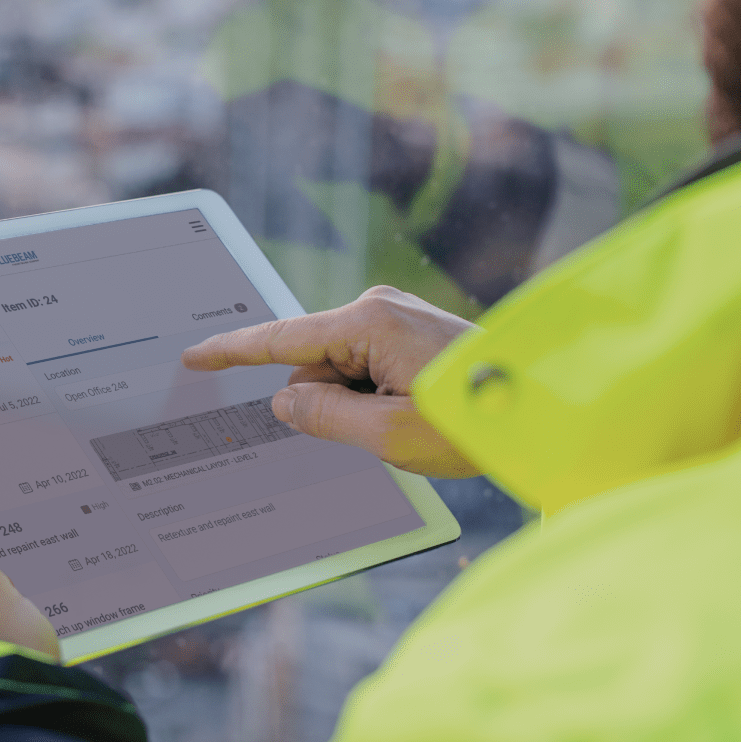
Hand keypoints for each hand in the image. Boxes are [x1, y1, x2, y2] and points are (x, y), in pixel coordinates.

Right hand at [182, 285, 481, 478]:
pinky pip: (367, 367)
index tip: (194, 356)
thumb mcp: (386, 434)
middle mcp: (379, 307)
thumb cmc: (473, 421)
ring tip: (412, 424)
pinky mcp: (413, 331)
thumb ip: (323, 417)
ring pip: (342, 371)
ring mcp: (398, 317)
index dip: (233, 352)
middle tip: (379, 433)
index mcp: (368, 322)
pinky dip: (374, 396)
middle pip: (315, 364)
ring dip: (358, 405)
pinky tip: (411, 415)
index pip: (280, 339)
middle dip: (327, 403)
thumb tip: (286, 400)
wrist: (545, 409)